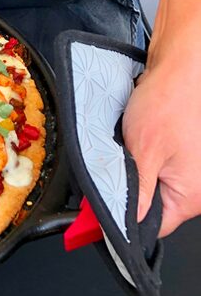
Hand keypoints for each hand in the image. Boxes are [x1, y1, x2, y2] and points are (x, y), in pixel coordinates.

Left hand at [122, 59, 200, 236]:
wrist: (177, 69)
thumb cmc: (167, 103)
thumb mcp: (142, 152)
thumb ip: (134, 192)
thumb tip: (124, 221)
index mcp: (191, 196)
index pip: (154, 226)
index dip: (126, 221)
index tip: (104, 212)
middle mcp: (195, 187)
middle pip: (153, 206)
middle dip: (130, 190)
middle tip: (116, 167)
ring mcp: (189, 170)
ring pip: (151, 183)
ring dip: (134, 170)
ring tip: (129, 147)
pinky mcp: (180, 154)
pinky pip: (156, 166)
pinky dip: (141, 156)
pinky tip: (135, 139)